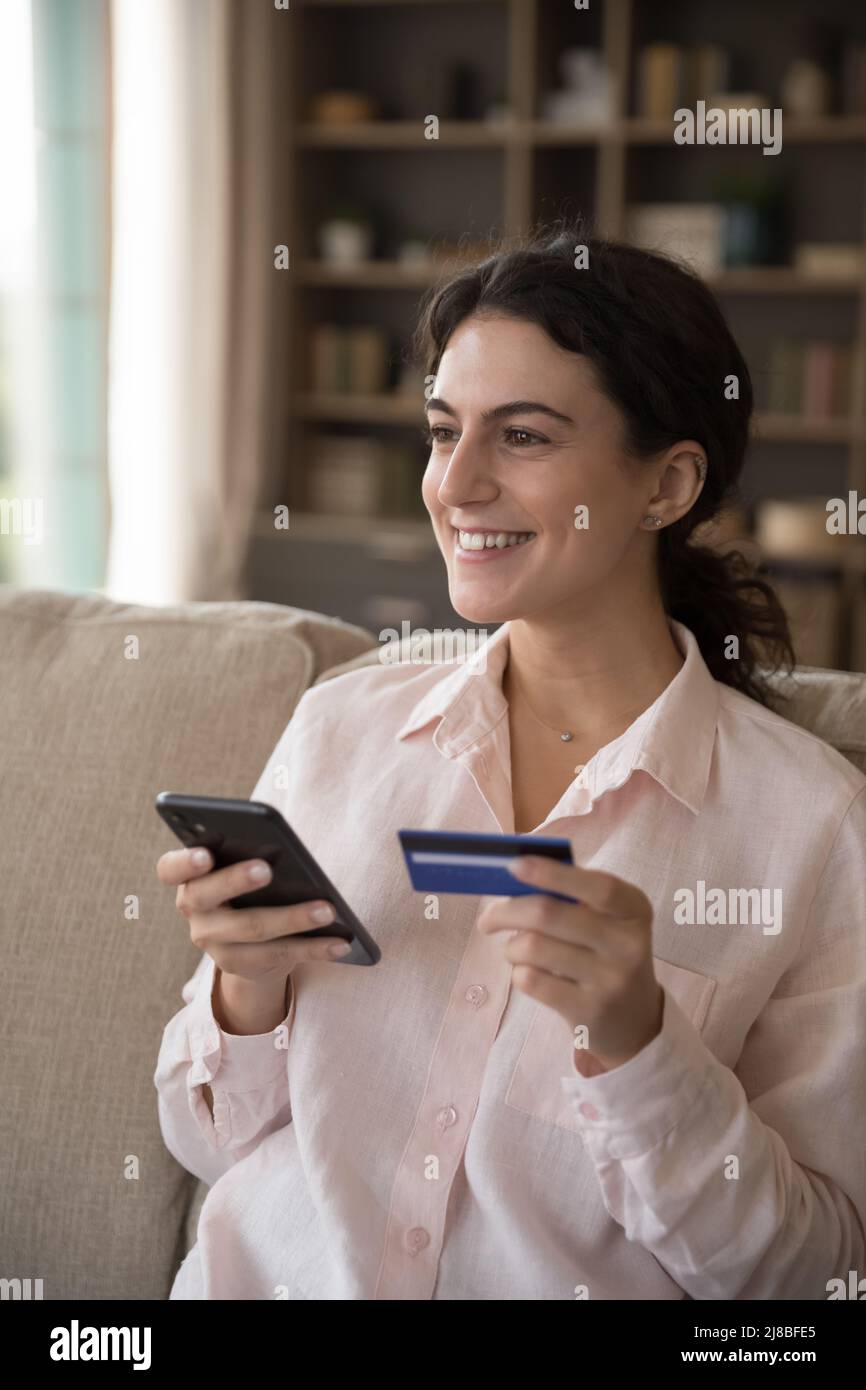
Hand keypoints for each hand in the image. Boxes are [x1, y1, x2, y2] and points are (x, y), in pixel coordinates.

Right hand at [156, 847, 351, 982]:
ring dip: (293, 918)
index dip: (184, 862)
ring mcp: (213, 942)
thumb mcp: (244, 869)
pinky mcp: (240, 966)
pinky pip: (280, 955)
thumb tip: (286, 853)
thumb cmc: (250, 888)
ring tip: (328, 910)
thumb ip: (251, 856)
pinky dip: (315, 948)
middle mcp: (194, 910)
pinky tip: (341, 943)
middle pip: (207, 895)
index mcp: (190, 877)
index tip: (205, 854)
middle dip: (236, 880)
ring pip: (251, 928)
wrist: (249, 944)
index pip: (169, 868)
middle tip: (266, 869)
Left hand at [477, 855, 662, 1074]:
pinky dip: (518, 972)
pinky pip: (531, 980)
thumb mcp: (605, 920)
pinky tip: (528, 973)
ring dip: (511, 947)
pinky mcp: (589, 1010)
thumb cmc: (604, 952)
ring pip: (532, 947)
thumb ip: (570, 896)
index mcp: (633, 909)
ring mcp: (610, 980)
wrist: (633, 1017)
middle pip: (548, 914)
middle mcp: (628, 943)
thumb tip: (514, 875)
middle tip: (487, 919)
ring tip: (516, 951)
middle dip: (506, 912)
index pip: (598, 886)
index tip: (514, 865)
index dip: (553, 873)